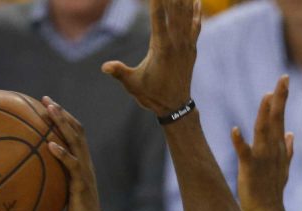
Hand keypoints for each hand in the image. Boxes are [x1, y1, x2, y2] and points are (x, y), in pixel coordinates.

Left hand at [43, 98, 107, 210]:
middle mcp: (86, 164)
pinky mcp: (82, 186)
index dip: (63, 118)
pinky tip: (49, 145)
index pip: (75, 135)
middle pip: (76, 131)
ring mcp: (85, 174)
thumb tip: (32, 179)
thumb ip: (53, 183)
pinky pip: (72, 166)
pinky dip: (61, 153)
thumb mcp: (62, 197)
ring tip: (49, 111)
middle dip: (61, 113)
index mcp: (81, 165)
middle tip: (46, 99)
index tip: (48, 105)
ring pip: (75, 142)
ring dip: (62, 124)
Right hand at [102, 0, 200, 115]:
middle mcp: (176, 42)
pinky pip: (195, 25)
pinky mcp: (191, 49)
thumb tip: (105, 66)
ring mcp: (186, 45)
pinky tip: (197, 0)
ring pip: (186, 14)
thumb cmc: (152, 96)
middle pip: (174, 9)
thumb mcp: (133, 85)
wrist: (176, 108)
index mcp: (161, 47)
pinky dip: (196, 11)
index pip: (158, 14)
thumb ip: (119, 73)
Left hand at [231, 75, 294, 210]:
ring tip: (266, 96)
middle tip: (283, 79)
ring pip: (263, 132)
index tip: (283, 80)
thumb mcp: (283, 168)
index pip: (280, 118)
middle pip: (276, 120)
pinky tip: (234, 130)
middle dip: (279, 99)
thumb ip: (288, 150)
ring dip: (264, 114)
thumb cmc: (272, 191)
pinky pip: (244, 153)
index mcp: (278, 147)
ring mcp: (262, 159)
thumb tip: (292, 134)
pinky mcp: (250, 169)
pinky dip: (239, 142)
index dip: (281, 99)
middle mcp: (272, 150)